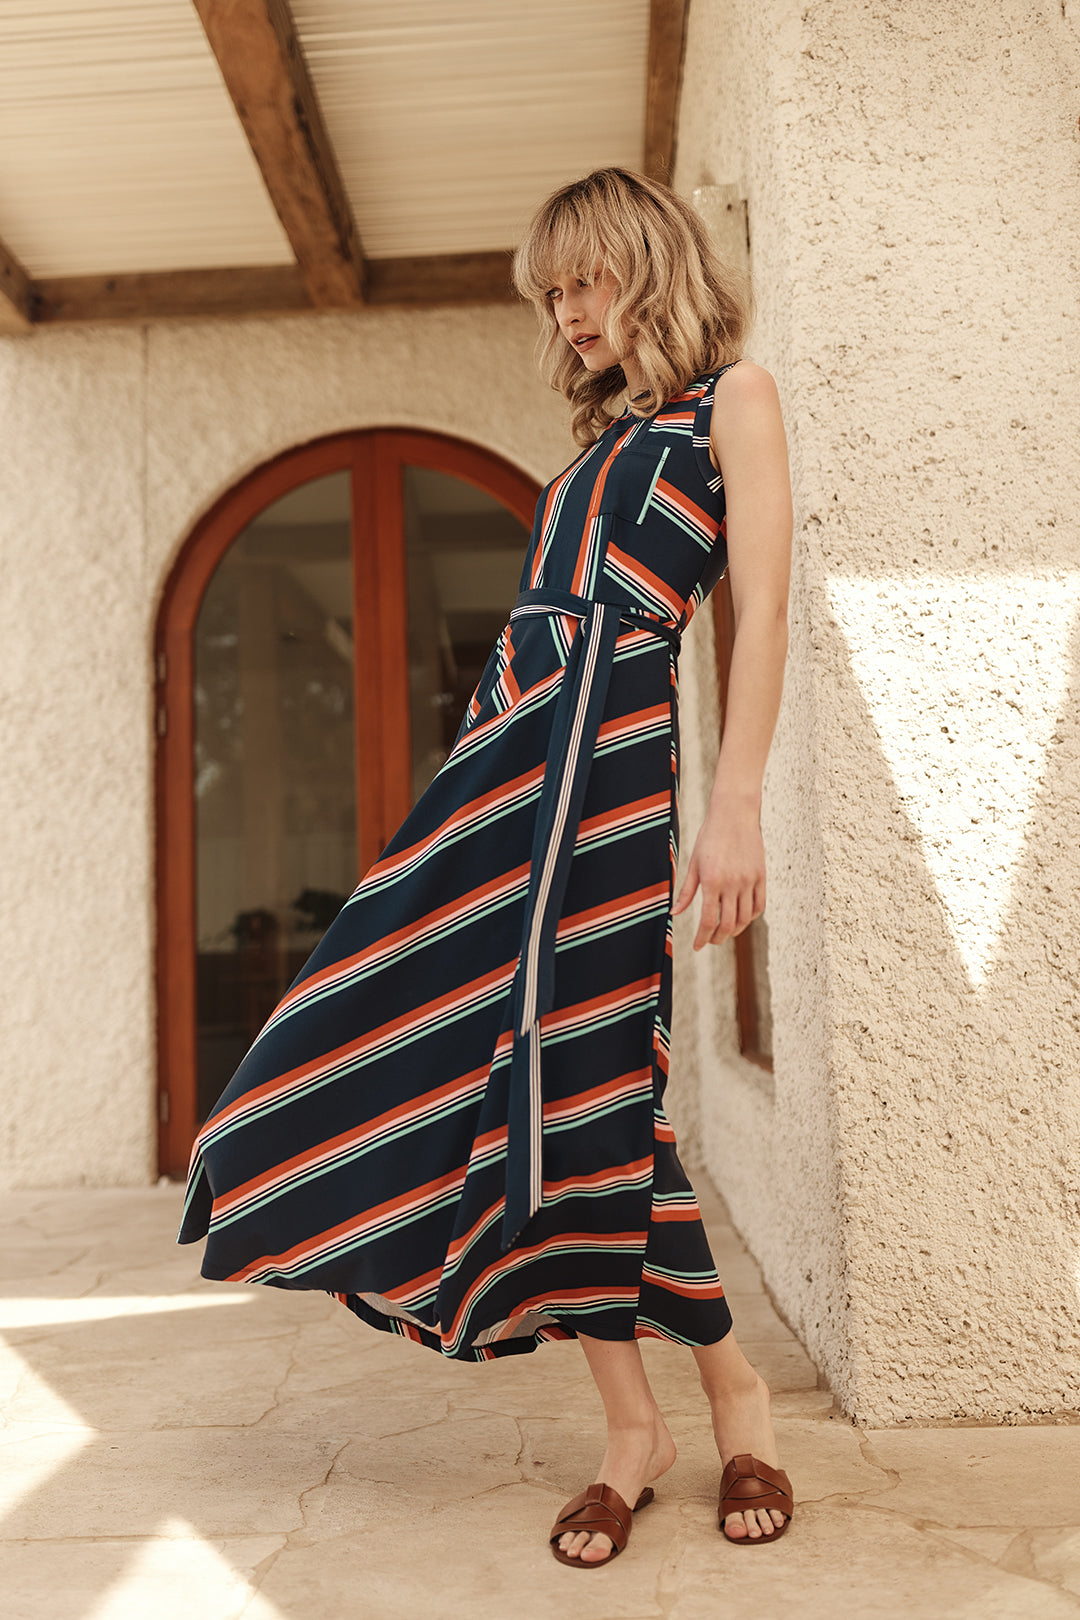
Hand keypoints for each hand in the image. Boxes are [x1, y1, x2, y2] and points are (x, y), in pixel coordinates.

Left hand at [672, 806, 765, 950]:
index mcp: (712, 881)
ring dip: (734, 930)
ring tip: (725, 931)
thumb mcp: (693, 863)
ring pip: (745, 918)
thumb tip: (675, 914)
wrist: (734, 814)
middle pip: (728, 924)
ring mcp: (749, 881)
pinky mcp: (761, 876)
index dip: (702, 938)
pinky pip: (759, 905)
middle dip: (717, 938)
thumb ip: (686, 891)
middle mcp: (733, 884)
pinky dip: (751, 917)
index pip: (708, 921)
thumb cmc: (709, 837)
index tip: (698, 946)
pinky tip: (741, 918)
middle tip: (711, 941)